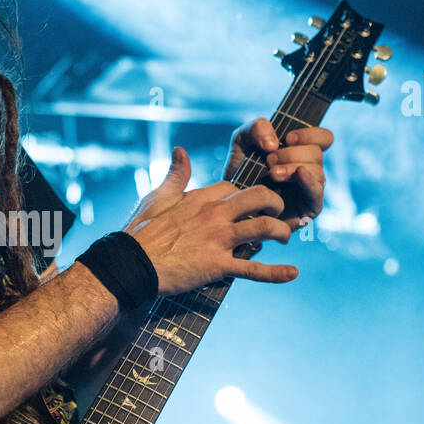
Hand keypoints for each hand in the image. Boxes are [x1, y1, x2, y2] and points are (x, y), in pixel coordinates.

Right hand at [125, 147, 296, 294]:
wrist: (131, 263)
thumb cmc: (141, 231)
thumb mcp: (157, 196)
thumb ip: (176, 174)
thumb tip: (180, 151)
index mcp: (201, 197)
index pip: (235, 187)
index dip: (245, 195)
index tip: (247, 204)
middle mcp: (215, 214)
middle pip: (260, 197)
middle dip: (275, 202)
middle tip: (278, 212)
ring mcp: (218, 239)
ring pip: (264, 228)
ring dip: (281, 231)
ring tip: (285, 237)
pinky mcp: (217, 265)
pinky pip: (252, 269)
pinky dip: (275, 273)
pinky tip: (292, 273)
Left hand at [225, 117, 333, 230]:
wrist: (234, 203)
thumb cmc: (241, 171)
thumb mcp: (243, 141)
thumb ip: (257, 127)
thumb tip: (273, 143)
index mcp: (303, 152)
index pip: (324, 138)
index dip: (310, 134)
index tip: (288, 138)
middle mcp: (311, 169)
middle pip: (316, 153)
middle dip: (291, 153)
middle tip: (269, 160)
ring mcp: (311, 189)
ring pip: (317, 171)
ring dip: (292, 167)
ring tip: (271, 173)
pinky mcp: (309, 209)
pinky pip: (317, 193)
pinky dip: (309, 181)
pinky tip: (298, 174)